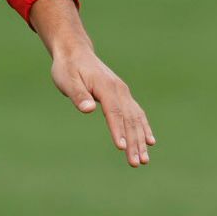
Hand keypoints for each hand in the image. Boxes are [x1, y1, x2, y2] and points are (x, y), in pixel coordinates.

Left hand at [51, 47, 155, 166]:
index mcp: (106, 86)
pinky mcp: (123, 95)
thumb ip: (78, 95)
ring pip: (135, 119)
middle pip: (129, 119)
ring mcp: (123, 92)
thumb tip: (88, 109)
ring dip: (141, 139)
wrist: (75, 52)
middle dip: (134, 142)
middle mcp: (119, 90)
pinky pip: (136, 114)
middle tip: (136, 163)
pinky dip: (144, 128)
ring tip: (144, 160)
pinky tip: (149, 142)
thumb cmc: (68, 68)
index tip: (122, 148)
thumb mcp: (67, 80)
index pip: (114, 112)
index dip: (118, 130)